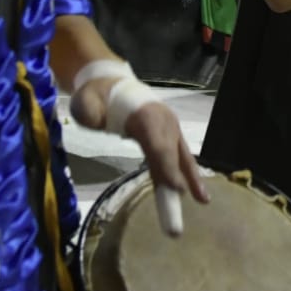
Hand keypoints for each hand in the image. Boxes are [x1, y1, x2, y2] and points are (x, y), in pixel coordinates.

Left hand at [71, 80, 208, 233]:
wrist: (110, 83)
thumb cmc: (98, 95)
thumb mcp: (87, 100)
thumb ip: (92, 112)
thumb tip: (98, 122)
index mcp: (145, 114)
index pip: (158, 144)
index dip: (168, 166)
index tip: (177, 188)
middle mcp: (163, 120)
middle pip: (172, 153)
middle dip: (181, 179)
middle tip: (187, 207)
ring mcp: (169, 127)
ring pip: (182, 154)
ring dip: (192, 178)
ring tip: (204, 200)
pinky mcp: (169, 134)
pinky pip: (179, 156)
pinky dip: (187, 173)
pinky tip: (196, 191)